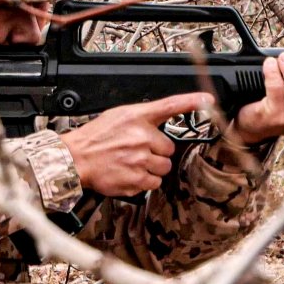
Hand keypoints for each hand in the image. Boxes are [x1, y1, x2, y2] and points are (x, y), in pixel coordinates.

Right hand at [60, 92, 214, 196]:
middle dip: (157, 152)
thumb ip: (142, 119)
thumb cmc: (95, 138)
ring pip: (164, 167)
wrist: (75, 159)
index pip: (170, 106)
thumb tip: (159, 126)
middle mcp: (141, 137)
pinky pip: (154, 184)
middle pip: (169, 148)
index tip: (208, 100)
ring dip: (152, 168)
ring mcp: (140, 159)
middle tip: (138, 151)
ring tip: (132, 164)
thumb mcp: (118, 116)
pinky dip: (144, 182)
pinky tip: (130, 174)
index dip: (191, 102)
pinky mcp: (137, 179)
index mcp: (137, 117)